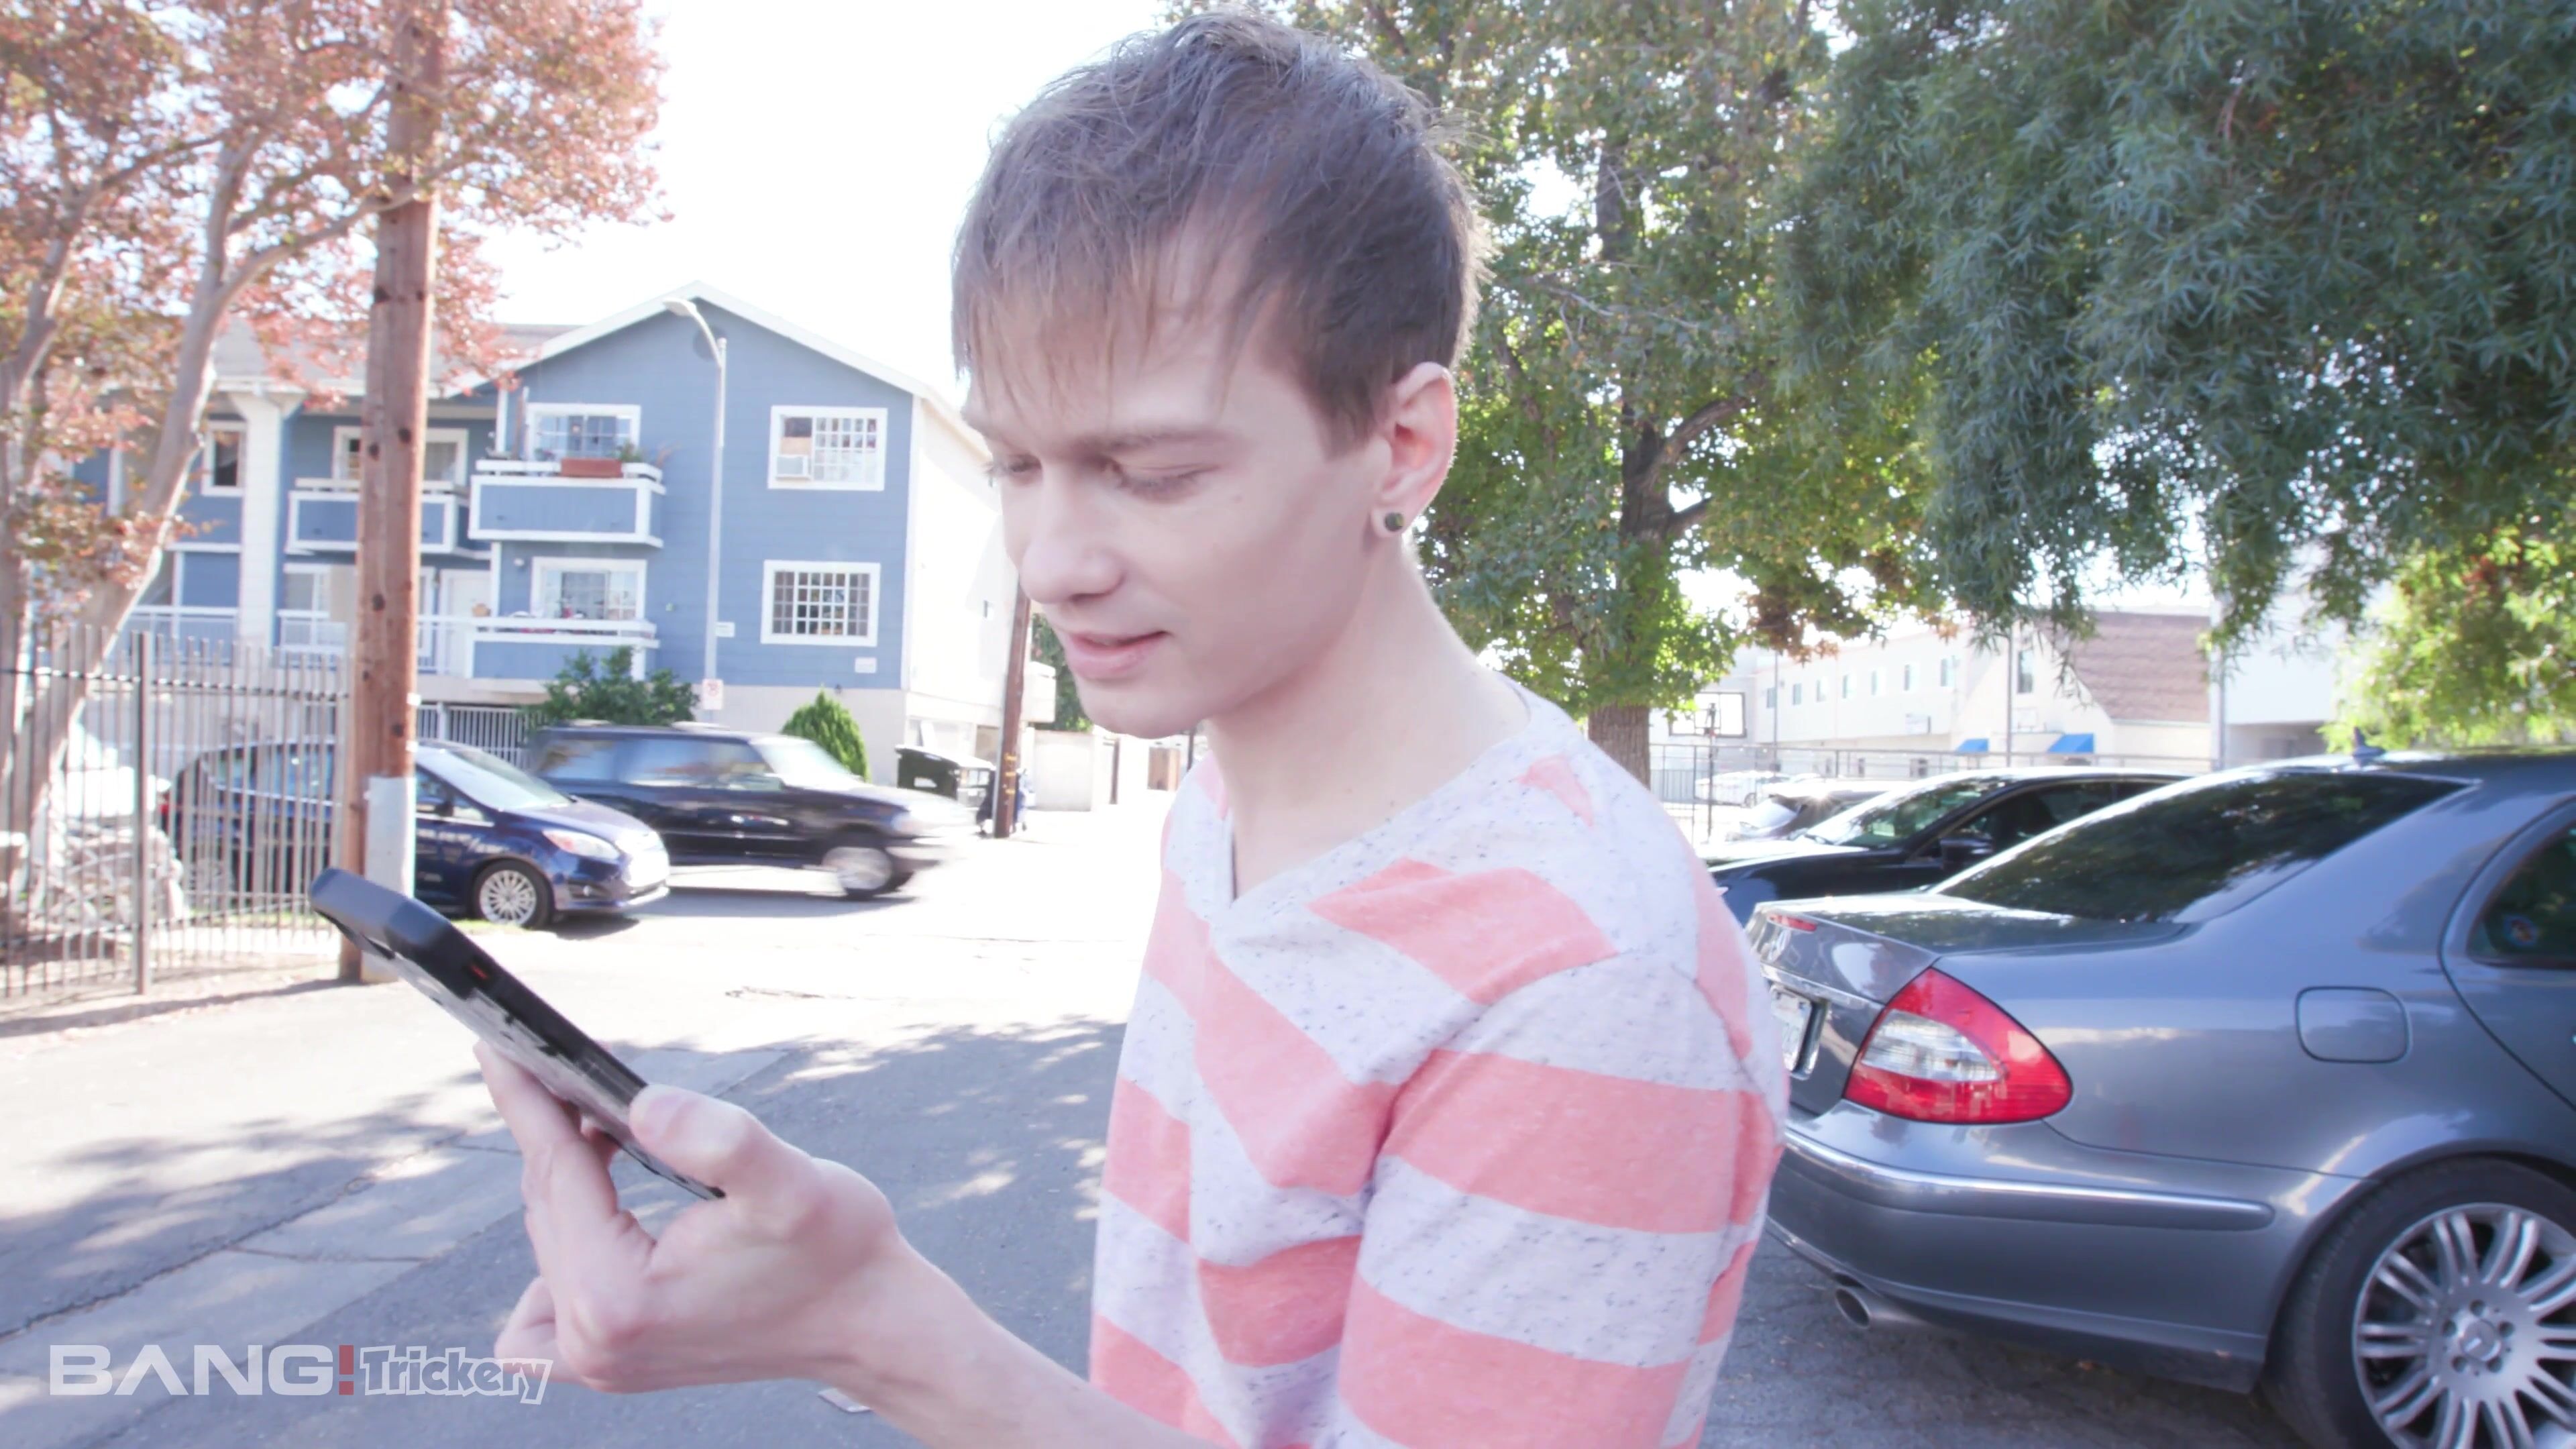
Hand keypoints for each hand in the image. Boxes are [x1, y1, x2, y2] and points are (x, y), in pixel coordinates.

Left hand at [475, 1043, 914, 1393]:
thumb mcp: (794, 1183)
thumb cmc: (839, 1252)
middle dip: (556, 1135)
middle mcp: (596, 1341)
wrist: (871, 1322)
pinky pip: (543, 1319)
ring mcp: (601, 1362)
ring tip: (602, 1134)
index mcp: (619, 1297)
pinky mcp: (616, 1364)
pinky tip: (598, 1226)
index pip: (556, 1175)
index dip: (530, 1100)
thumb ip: (720, 1140)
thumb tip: (642, 1105)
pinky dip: (558, 1262)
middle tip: (569, 1070)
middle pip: (548, 1208)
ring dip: (567, 1185)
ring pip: (549, 1244)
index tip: (495, 1044)